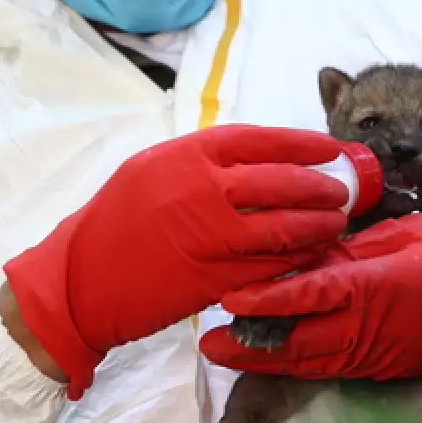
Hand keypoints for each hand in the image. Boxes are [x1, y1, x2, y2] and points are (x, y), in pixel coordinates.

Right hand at [3, 124, 350, 397]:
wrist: (78, 281)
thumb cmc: (115, 223)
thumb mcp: (151, 172)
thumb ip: (202, 163)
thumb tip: (259, 159)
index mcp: (185, 157)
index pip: (259, 141)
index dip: (302, 145)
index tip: (330, 150)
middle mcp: (199, 191)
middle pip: (281, 183)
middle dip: (320, 187)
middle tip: (343, 191)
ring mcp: (207, 238)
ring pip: (282, 229)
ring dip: (317, 226)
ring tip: (335, 224)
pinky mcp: (211, 280)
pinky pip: (267, 268)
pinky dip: (294, 261)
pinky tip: (310, 257)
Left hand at [199, 212, 421, 380]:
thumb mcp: (406, 234)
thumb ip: (354, 248)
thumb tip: (310, 252)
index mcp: (377, 285)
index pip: (311, 293)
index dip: (267, 298)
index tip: (230, 297)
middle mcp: (373, 326)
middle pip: (299, 342)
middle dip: (251, 344)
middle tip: (209, 340)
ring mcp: (379, 352)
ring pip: (312, 362)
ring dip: (268, 360)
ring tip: (228, 352)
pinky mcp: (386, 365)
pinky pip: (334, 367)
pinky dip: (300, 364)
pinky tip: (277, 355)